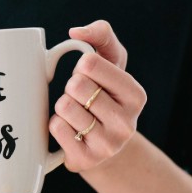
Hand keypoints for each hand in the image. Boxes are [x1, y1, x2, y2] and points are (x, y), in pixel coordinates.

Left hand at [49, 20, 146, 171]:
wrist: (103, 145)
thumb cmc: (104, 94)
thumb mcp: (111, 62)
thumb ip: (101, 35)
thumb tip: (76, 32)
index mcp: (136, 95)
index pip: (89, 64)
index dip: (81, 67)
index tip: (90, 77)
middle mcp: (127, 123)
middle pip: (75, 86)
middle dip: (71, 87)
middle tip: (81, 98)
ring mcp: (108, 145)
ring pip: (64, 107)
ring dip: (63, 107)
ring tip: (77, 115)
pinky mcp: (86, 160)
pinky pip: (56, 128)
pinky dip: (56, 124)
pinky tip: (70, 130)